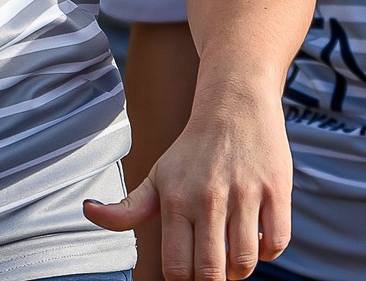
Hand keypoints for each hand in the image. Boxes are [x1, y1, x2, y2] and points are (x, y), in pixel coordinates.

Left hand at [85, 77, 291, 279]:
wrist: (236, 102)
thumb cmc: (194, 148)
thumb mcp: (157, 175)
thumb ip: (126, 207)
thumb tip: (87, 210)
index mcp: (176, 201)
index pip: (176, 268)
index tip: (191, 273)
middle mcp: (209, 198)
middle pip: (211, 271)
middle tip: (215, 270)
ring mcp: (246, 193)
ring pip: (245, 261)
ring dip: (241, 268)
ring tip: (237, 255)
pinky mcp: (277, 187)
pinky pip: (278, 240)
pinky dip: (269, 251)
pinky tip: (259, 237)